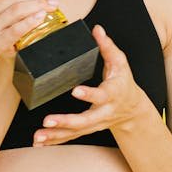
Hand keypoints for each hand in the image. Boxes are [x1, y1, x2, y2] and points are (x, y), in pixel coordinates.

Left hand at [33, 24, 145, 144]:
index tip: (75, 91)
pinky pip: (70, 136)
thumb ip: (107, 46)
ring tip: (38, 136)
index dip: (89, 94)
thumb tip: (97, 29)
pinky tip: (39, 142)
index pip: (101, 95)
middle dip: (65, 121)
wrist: (133, 108)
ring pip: (75, 132)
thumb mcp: (120, 62)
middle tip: (47, 120)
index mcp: (112, 94)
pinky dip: (54, 140)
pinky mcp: (87, 129)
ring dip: (56, 135)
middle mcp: (103, 112)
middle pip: (85, 120)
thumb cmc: (123, 81)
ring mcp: (95, 123)